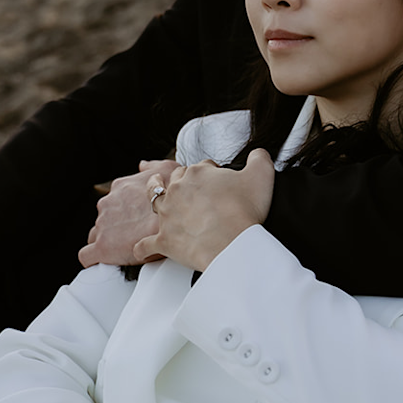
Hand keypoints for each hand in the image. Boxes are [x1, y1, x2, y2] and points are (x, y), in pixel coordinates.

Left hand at [78, 160, 177, 267]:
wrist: (174, 219)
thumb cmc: (172, 196)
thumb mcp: (167, 169)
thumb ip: (152, 166)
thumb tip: (143, 165)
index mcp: (120, 188)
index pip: (113, 201)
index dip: (123, 212)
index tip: (134, 220)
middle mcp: (108, 205)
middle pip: (104, 218)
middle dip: (114, 227)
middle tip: (132, 236)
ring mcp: (103, 225)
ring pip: (96, 235)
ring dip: (107, 241)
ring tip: (124, 249)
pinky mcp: (102, 247)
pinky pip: (87, 255)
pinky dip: (92, 259)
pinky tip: (102, 261)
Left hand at [133, 150, 274, 270]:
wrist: (232, 243)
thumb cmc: (244, 212)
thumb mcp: (261, 175)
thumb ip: (260, 158)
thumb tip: (258, 153)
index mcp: (197, 174)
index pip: (201, 167)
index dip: (210, 173)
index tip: (217, 181)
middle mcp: (178, 190)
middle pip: (175, 179)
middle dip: (181, 181)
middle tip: (190, 189)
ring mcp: (168, 215)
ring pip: (153, 199)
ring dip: (153, 196)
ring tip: (154, 196)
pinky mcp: (164, 240)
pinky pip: (146, 244)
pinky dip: (142, 247)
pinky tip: (141, 249)